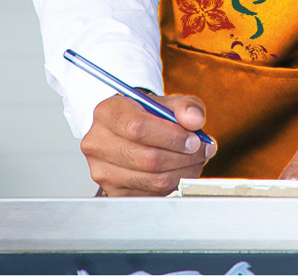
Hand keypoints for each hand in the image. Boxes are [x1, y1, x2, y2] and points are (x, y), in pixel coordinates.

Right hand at [79, 93, 216, 195]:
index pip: (137, 128)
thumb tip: (194, 120)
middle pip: (148, 158)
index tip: (193, 139)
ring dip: (182, 172)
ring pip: (153, 179)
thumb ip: (185, 106)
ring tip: (193, 161)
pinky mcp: (113, 191)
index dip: (171, 136)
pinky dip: (172, 185)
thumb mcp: (166, 103)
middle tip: (200, 151)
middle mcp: (97, 142)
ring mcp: (102, 170)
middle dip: (183, 157)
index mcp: (106, 113)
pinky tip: (177, 172)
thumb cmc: (146, 117)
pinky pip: (152, 194)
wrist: (127, 133)